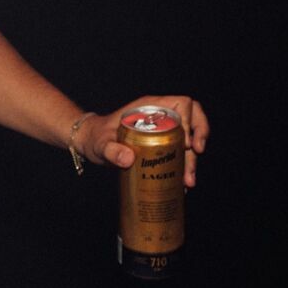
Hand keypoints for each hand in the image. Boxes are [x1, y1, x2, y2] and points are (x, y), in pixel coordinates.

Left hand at [75, 96, 209, 186]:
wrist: (90, 144)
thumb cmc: (95, 137)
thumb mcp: (100, 144)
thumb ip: (110, 150)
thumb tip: (128, 159)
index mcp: (149, 107)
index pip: (182, 104)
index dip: (191, 121)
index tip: (187, 144)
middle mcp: (160, 116)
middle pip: (191, 123)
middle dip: (197, 145)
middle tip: (190, 169)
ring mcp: (162, 130)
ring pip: (188, 140)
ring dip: (191, 161)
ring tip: (187, 182)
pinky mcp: (161, 144)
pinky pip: (180, 152)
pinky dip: (183, 167)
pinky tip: (181, 182)